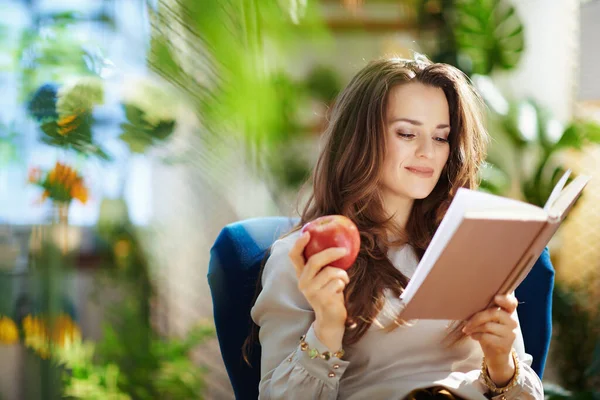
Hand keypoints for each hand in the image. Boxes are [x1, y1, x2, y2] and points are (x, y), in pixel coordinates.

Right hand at [288, 231, 348, 350]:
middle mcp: (303, 282)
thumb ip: (325, 264)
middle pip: (315, 261)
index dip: (299, 243)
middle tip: (344, 250)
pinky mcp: (321, 298)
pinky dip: (344, 283)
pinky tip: (341, 290)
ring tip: (343, 280)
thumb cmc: (331, 293)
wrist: (331, 319)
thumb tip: (337, 242)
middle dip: (331, 253)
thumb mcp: (325, 277)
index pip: (294, 256)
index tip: (308, 233)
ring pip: (331, 272)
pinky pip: (338, 282)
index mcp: (302, 274)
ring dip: (342, 274)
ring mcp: (311, 291)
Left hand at [463, 294, 518, 385]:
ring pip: (488, 326)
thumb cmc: (489, 334)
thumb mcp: (488, 321)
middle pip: (494, 313)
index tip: (496, 297)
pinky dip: (476, 336)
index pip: (511, 303)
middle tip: (466, 324)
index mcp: (508, 313)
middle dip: (476, 318)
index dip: (505, 299)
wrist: (496, 356)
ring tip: (468, 330)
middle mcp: (512, 322)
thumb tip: (469, 305)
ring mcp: (510, 334)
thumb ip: (485, 312)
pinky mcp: (505, 345)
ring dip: (474, 328)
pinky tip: (473, 336)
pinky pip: (486, 337)